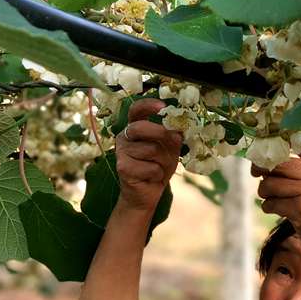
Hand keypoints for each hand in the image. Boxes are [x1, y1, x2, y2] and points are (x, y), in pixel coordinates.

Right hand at [116, 98, 182, 212]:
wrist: (147, 194)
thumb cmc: (158, 167)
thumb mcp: (169, 149)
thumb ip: (172, 136)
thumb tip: (179, 127)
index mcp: (134, 128)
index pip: (136, 110)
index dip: (148, 105)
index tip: (163, 106)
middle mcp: (124, 137)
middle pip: (141, 127)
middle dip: (161, 133)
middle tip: (174, 140)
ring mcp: (121, 152)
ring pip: (151, 149)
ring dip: (163, 161)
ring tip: (159, 168)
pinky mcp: (123, 168)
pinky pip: (151, 167)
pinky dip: (158, 174)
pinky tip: (152, 178)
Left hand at [251, 140, 300, 256]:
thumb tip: (273, 160)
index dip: (280, 143)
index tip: (267, 149)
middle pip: (279, 163)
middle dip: (261, 167)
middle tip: (255, 173)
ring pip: (271, 183)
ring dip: (264, 191)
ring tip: (268, 197)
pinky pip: (272, 203)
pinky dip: (268, 206)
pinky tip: (273, 209)